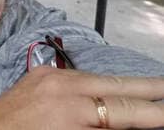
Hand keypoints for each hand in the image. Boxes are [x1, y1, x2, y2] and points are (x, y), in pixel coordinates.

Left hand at [0, 66, 163, 128]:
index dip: (151, 112)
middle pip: (115, 85)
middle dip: (147, 88)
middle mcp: (64, 86)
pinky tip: (112, 89)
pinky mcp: (42, 72)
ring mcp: (51, 75)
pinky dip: (98, 83)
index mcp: (72, 111)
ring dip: (124, 85)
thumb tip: (125, 123)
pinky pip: (79, 76)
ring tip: (150, 89)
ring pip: (98, 77)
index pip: (123, 112)